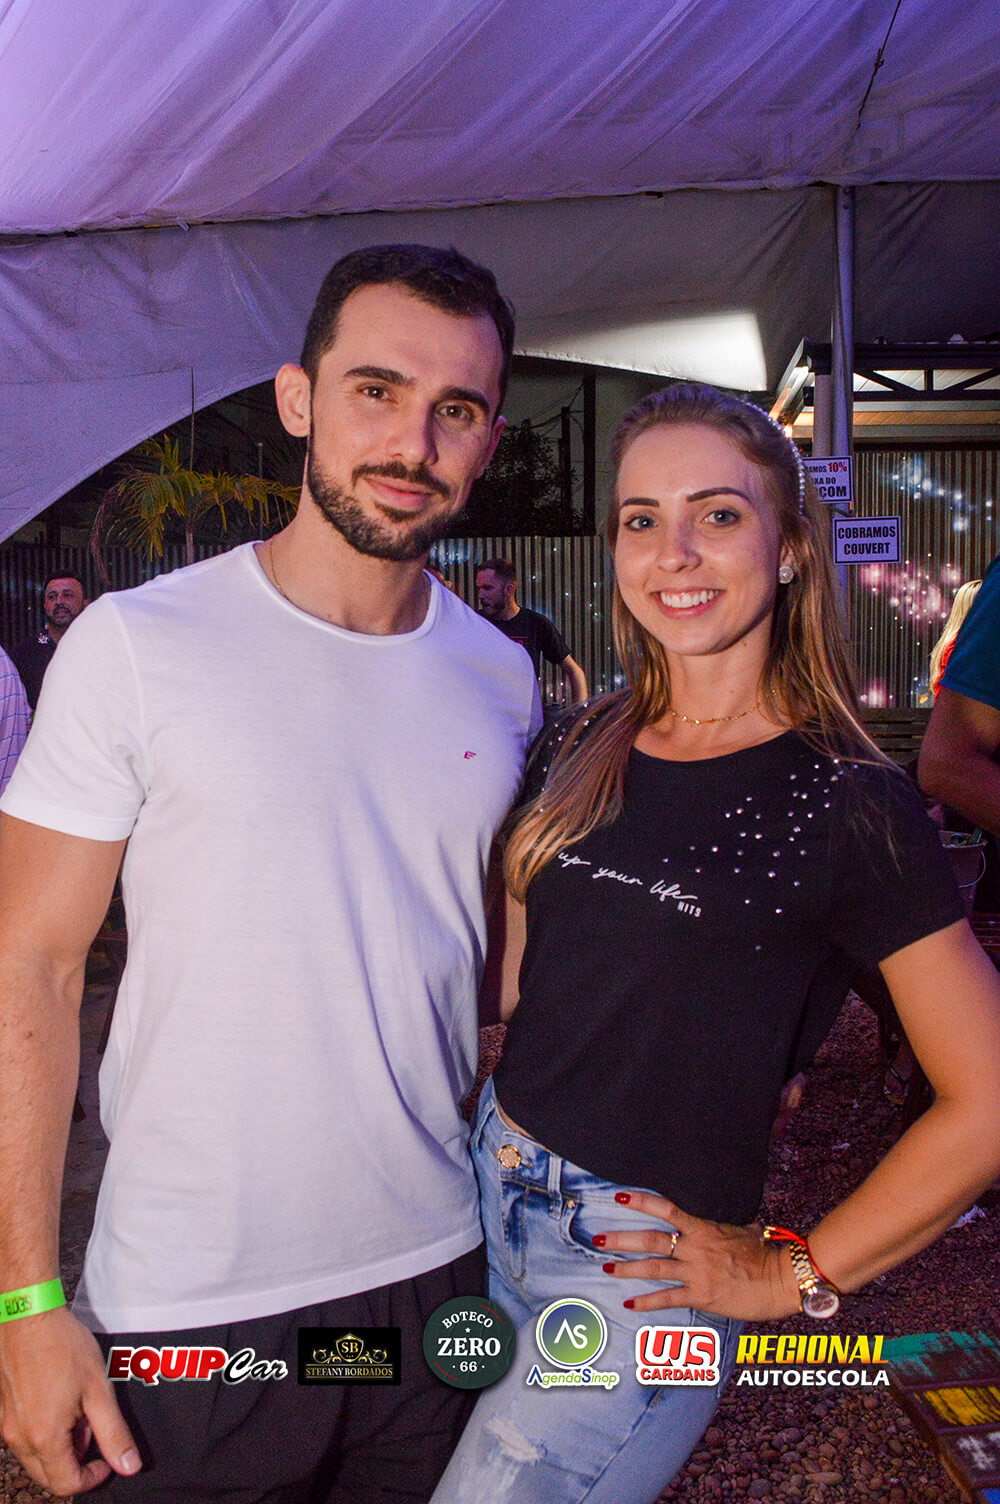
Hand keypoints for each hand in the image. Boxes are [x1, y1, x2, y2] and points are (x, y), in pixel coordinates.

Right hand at [0, 1306, 140, 1494]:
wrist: (28, 1315)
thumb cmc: (63, 1346)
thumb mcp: (99, 1389)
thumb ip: (114, 1433)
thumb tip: (129, 1467)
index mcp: (44, 1438)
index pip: (66, 1484)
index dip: (92, 1477)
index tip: (108, 1458)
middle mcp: (19, 1438)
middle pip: (48, 1475)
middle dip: (76, 1463)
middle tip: (93, 1428)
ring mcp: (7, 1425)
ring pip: (35, 1457)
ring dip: (60, 1446)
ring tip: (78, 1408)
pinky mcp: (3, 1411)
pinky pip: (24, 1437)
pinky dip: (44, 1432)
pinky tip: (60, 1400)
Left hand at [594, 1191, 799, 1321]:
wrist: (782, 1278)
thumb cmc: (766, 1253)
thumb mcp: (744, 1232)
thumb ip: (728, 1230)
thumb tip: (732, 1227)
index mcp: (704, 1229)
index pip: (666, 1209)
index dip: (641, 1202)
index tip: (620, 1198)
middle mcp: (695, 1248)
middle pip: (651, 1240)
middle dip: (621, 1239)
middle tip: (597, 1238)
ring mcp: (697, 1273)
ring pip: (654, 1268)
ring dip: (627, 1268)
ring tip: (606, 1267)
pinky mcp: (702, 1296)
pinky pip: (668, 1298)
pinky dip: (647, 1301)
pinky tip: (629, 1303)